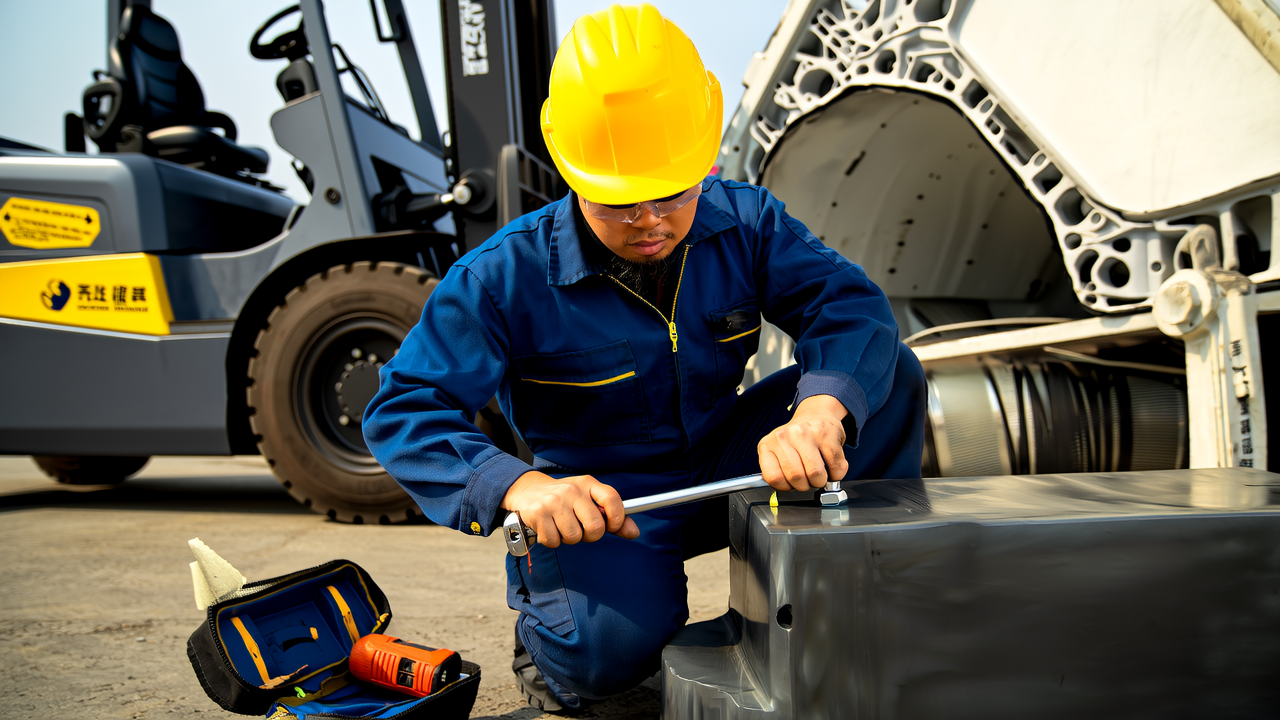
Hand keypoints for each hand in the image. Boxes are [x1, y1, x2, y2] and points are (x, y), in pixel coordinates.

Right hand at [501, 471, 639, 547]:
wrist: (527, 491)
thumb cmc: (564, 499)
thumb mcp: (588, 500)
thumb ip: (612, 516)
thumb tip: (634, 532)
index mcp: (587, 483)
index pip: (612, 499)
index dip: (617, 518)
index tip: (612, 526)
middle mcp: (572, 490)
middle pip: (595, 526)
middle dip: (590, 535)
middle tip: (581, 529)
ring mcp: (554, 501)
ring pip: (574, 537)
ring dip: (569, 539)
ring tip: (562, 526)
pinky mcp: (538, 513)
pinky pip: (554, 541)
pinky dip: (552, 540)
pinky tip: (549, 528)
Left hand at [758, 394, 849, 491]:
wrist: (816, 414)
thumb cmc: (797, 439)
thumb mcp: (778, 452)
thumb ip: (778, 471)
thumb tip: (788, 489)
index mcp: (768, 444)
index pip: (774, 478)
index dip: (786, 487)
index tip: (791, 484)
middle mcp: (784, 436)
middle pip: (796, 478)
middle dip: (806, 485)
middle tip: (808, 479)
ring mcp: (805, 433)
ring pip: (816, 474)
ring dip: (821, 481)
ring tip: (820, 473)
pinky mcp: (826, 434)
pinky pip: (835, 467)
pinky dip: (836, 473)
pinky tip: (831, 466)